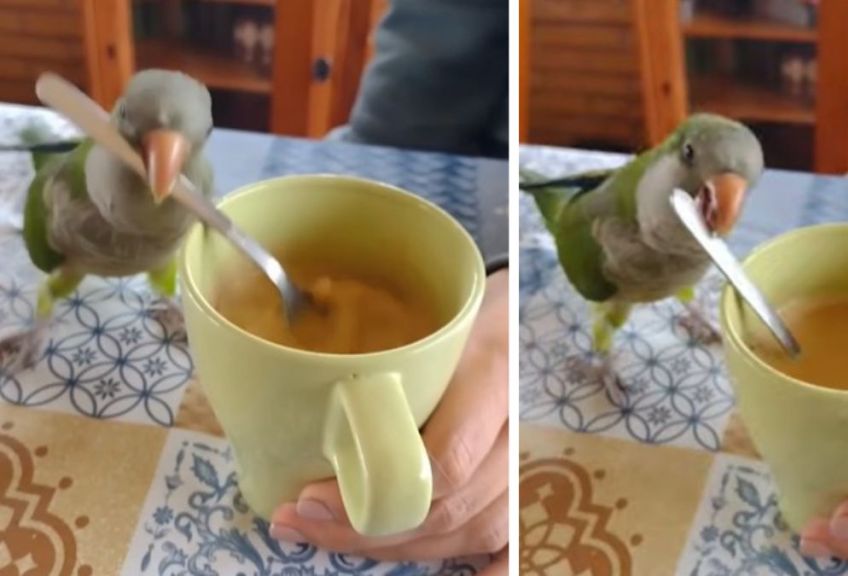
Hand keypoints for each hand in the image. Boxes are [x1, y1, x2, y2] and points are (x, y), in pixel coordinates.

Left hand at [269, 269, 509, 562]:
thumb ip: (379, 351)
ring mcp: (533, 457)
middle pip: (449, 507)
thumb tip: (289, 384)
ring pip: (473, 529)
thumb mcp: (424, 313)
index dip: (374, 495)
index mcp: (492, 370)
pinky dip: (487, 570)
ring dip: (401, 548)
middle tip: (301, 523)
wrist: (518, 308)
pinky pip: (515, 539)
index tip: (308, 498)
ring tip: (337, 538)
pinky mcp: (533, 479)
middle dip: (368, 529)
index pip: (444, 460)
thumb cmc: (460, 308)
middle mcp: (518, 423)